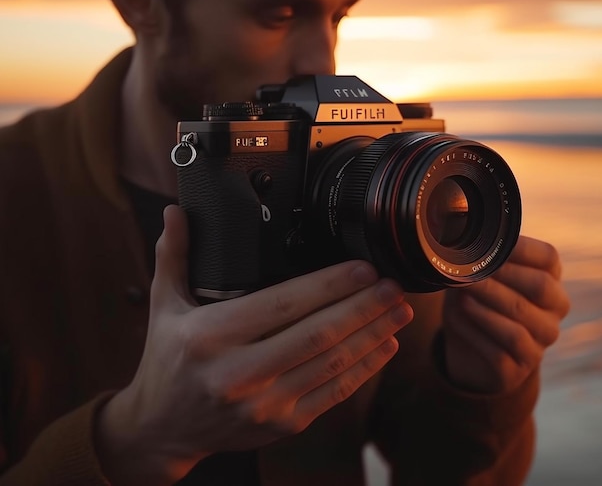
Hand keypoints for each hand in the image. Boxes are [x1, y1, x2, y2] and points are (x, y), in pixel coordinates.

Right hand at [96, 205, 413, 484]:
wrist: (162, 430)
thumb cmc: (166, 361)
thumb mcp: (165, 305)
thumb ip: (173, 256)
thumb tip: (174, 211)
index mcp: (211, 336)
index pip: (282, 304)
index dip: (329, 285)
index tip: (363, 267)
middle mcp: (238, 373)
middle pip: (318, 335)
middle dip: (363, 308)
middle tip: (393, 285)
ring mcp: (263, 404)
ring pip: (332, 364)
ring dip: (372, 335)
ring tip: (399, 310)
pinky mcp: (282, 424)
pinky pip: (333, 394)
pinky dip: (364, 369)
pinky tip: (385, 346)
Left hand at [442, 235, 569, 393]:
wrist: (468, 348)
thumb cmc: (475, 300)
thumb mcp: (476, 275)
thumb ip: (478, 258)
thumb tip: (466, 245)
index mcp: (549, 279)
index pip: (548, 256)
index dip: (520, 247)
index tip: (488, 244)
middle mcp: (554, 311)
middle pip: (540, 286)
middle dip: (501, 276)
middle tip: (471, 270)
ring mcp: (540, 341)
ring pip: (520, 320)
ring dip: (487, 302)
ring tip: (461, 292)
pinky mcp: (519, 368)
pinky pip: (499, 349)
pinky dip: (474, 330)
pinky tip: (456, 317)